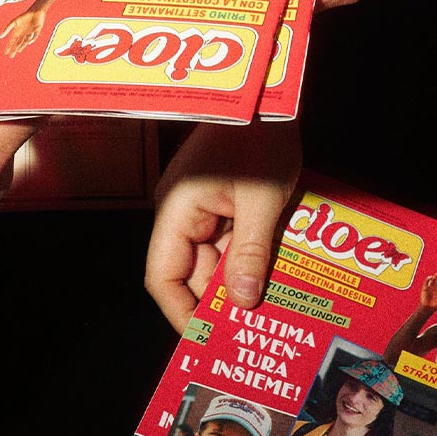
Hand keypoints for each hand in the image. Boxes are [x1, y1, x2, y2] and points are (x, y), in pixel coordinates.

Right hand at [1, 7, 45, 56]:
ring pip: (25, 41)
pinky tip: (29, 43)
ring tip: (18, 51)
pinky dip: (32, 39)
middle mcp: (24, 34)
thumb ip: (7, 29)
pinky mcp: (37, 31)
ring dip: (22, 46)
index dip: (9, 47)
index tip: (6, 53)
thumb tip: (0, 36)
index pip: (12, 41)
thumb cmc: (24, 16)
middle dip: (15, 49)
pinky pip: (35, 36)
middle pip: (18, 43)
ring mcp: (30, 33)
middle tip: (11, 56)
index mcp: (18, 31)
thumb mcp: (14, 22)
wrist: (35, 10)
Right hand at [146, 119, 300, 332]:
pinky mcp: (219, 196)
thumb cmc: (260, 139)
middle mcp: (180, 210)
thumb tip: (244, 303)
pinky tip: (273, 272)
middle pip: (191, 270)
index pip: (163, 277)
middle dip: (219, 300)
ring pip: (212, 256)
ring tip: (269, 307)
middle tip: (253, 330)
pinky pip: (226, 236)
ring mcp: (200, 203)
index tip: (210, 341)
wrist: (268, 94)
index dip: (183, 312)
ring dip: (238, 277)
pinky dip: (246, 254)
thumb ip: (250, 252)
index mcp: (176, 210)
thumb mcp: (261, 201)